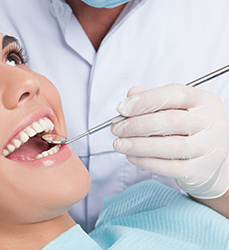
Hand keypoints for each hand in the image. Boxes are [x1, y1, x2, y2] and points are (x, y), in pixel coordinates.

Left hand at [111, 84, 228, 198]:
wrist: (210, 161)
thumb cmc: (187, 130)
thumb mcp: (175, 109)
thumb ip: (153, 99)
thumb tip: (131, 94)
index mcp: (204, 101)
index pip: (175, 94)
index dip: (145, 100)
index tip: (121, 108)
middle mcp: (212, 123)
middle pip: (170, 121)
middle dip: (136, 125)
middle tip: (117, 129)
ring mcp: (209, 148)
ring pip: (170, 146)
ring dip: (138, 145)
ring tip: (119, 144)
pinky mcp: (201, 171)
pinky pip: (170, 167)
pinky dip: (146, 162)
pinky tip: (131, 157)